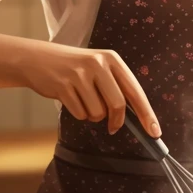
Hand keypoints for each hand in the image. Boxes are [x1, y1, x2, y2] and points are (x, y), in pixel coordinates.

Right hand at [27, 44, 160, 136]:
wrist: (37, 59)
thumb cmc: (74, 67)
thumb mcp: (98, 67)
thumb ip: (116, 86)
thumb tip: (136, 117)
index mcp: (112, 59)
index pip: (135, 90)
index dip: (147, 114)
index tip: (155, 132)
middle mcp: (98, 64)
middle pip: (118, 105)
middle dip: (116, 121)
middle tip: (113, 127)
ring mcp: (80, 74)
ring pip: (97, 113)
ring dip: (92, 115)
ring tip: (83, 101)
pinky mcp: (63, 86)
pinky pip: (80, 113)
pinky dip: (78, 113)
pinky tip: (70, 99)